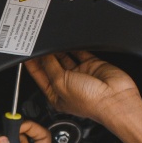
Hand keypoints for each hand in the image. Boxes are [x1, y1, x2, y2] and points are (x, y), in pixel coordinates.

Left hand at [24, 50, 141, 125]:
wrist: (115, 99)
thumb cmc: (90, 102)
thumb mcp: (61, 83)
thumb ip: (51, 67)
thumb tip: (44, 55)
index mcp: (56, 95)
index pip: (40, 77)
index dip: (32, 66)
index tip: (26, 55)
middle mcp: (67, 85)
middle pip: (51, 66)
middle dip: (45, 56)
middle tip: (38, 44)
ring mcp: (80, 74)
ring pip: (65, 57)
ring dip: (58, 50)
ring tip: (51, 41)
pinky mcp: (92, 65)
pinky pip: (80, 52)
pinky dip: (74, 46)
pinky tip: (67, 41)